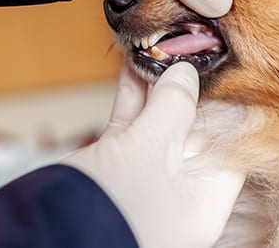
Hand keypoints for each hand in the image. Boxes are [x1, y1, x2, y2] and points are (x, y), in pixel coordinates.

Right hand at [62, 61, 245, 247]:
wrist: (47, 231)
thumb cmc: (112, 204)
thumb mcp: (151, 149)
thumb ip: (174, 106)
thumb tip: (187, 73)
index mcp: (204, 199)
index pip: (231, 146)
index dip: (228, 104)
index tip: (225, 67)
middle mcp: (179, 190)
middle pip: (195, 130)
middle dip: (188, 89)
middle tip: (185, 48)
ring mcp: (146, 177)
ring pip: (159, 123)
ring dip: (157, 86)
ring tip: (157, 48)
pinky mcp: (116, 165)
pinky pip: (131, 124)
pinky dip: (132, 95)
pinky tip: (132, 64)